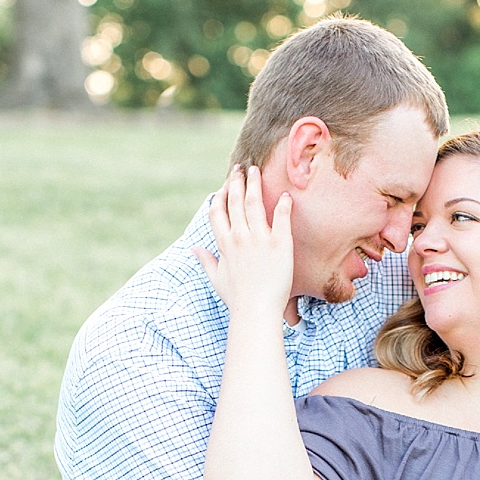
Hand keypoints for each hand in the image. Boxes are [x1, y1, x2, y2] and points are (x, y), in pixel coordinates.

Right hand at [193, 166, 294, 322]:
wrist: (257, 311)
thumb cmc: (237, 298)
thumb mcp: (216, 278)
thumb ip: (206, 260)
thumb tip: (194, 248)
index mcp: (223, 243)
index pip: (218, 212)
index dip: (221, 195)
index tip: (225, 184)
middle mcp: (239, 237)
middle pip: (234, 201)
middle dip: (236, 182)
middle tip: (241, 168)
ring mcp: (259, 239)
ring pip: (254, 204)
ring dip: (254, 184)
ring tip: (256, 170)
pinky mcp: (280, 244)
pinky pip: (281, 218)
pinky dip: (283, 204)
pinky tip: (286, 194)